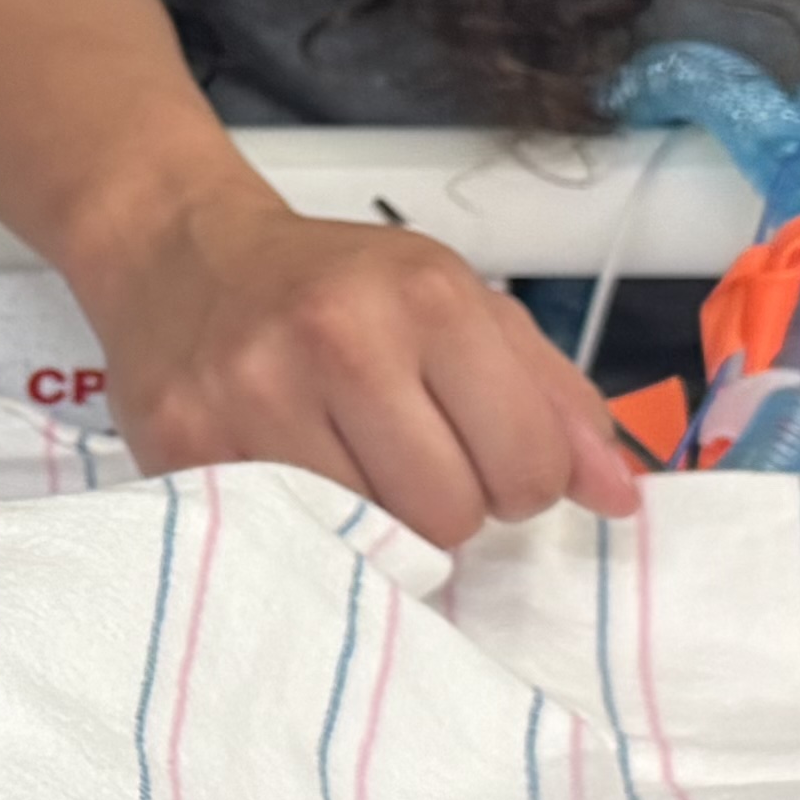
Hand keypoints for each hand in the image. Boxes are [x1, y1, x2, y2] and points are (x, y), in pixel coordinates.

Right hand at [78, 192, 647, 540]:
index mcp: (426, 298)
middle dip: (444, 507)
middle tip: (403, 462)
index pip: (530, 466)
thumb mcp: (458, 303)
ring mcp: (254, 397)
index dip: (517, 479)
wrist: (177, 254)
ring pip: (371, 543)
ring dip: (372, 525)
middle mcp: (339, 340)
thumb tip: (621, 498)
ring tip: (344, 468)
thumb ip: (552, 397)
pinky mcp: (188, 448)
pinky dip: (303, 533)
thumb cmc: (331, 285)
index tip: (478, 454)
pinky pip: (289, 546)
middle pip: (453, 517)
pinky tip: (292, 484)